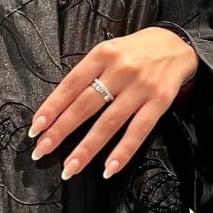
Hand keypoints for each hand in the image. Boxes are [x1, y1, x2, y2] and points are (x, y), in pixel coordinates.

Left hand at [28, 26, 199, 179]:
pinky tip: (109, 169)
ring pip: (108, 123)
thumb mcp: (107, 53)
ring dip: (86, 149)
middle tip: (42, 151)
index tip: (36, 128)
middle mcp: (120, 70)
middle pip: (85, 106)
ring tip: (69, 168)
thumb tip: (59, 108)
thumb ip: (86, 75)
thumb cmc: (135, 51)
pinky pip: (138, 131)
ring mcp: (141, 88)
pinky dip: (123, 152)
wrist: (176, 44)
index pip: (70, 85)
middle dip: (60, 131)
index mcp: (102, 55)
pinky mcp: (159, 102)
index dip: (51, 108)